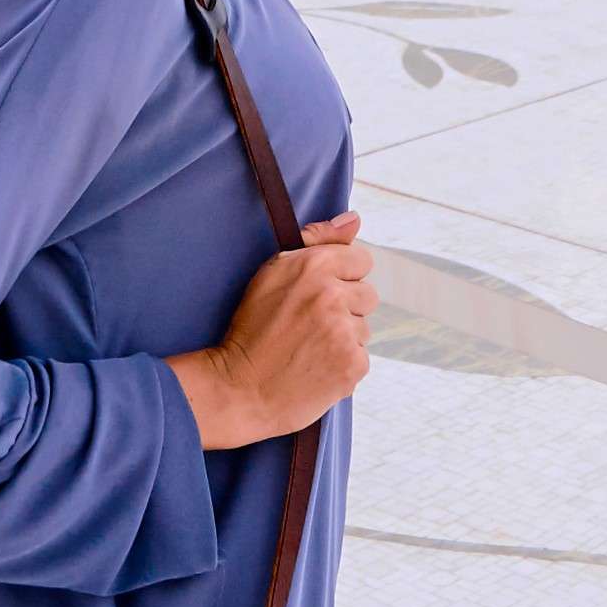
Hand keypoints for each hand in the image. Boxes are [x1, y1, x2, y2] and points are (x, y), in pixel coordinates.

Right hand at [171, 212, 372, 447]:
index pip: (361, 261)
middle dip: (346, 308)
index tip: (322, 294)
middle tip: (312, 324)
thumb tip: (354, 218)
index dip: (342, 278)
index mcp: (314, 265)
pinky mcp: (352, 365)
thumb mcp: (271, 273)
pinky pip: (361, 357)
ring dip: (344, 337)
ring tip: (310, 348)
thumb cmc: (252, 329)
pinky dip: (343, 364)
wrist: (239, 388)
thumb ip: (317, 240)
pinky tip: (316, 367)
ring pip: (364, 328)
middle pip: (367, 295)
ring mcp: (344, 332)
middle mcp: (333, 295)